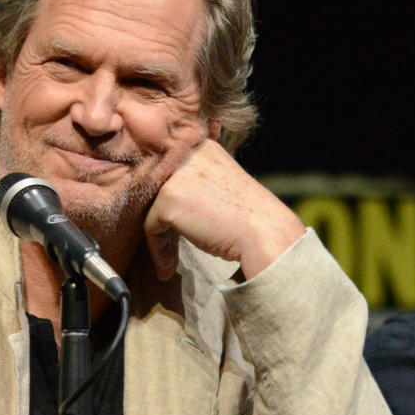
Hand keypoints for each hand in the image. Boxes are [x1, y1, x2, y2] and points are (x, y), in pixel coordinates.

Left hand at [144, 139, 305, 280]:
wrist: (264, 234)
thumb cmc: (248, 218)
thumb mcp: (220, 186)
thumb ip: (196, 184)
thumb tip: (172, 203)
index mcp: (201, 147)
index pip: (169, 171)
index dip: (165, 201)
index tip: (170, 229)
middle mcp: (186, 155)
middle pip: (155, 189)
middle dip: (159, 221)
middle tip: (166, 248)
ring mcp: (175, 176)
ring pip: (151, 209)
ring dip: (159, 239)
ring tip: (169, 262)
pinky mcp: (168, 198)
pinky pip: (151, 227)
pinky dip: (158, 250)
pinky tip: (169, 267)